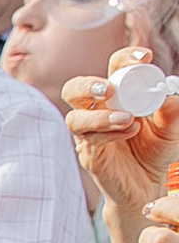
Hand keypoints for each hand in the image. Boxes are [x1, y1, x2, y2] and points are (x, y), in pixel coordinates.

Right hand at [63, 62, 176, 219]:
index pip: (114, 69)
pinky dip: (110, 134)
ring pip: (75, 118)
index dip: (126, 59)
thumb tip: (167, 91)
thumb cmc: (157, 150)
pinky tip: (129, 132)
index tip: (145, 57)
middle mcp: (97, 110)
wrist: (151, 185)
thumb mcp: (172, 127)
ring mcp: (90, 133)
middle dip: (87, 85)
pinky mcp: (90, 155)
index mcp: (118, 95)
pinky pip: (90, 141)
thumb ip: (172, 110)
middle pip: (74, 89)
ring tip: (126, 118)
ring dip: (99, 115)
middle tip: (107, 89)